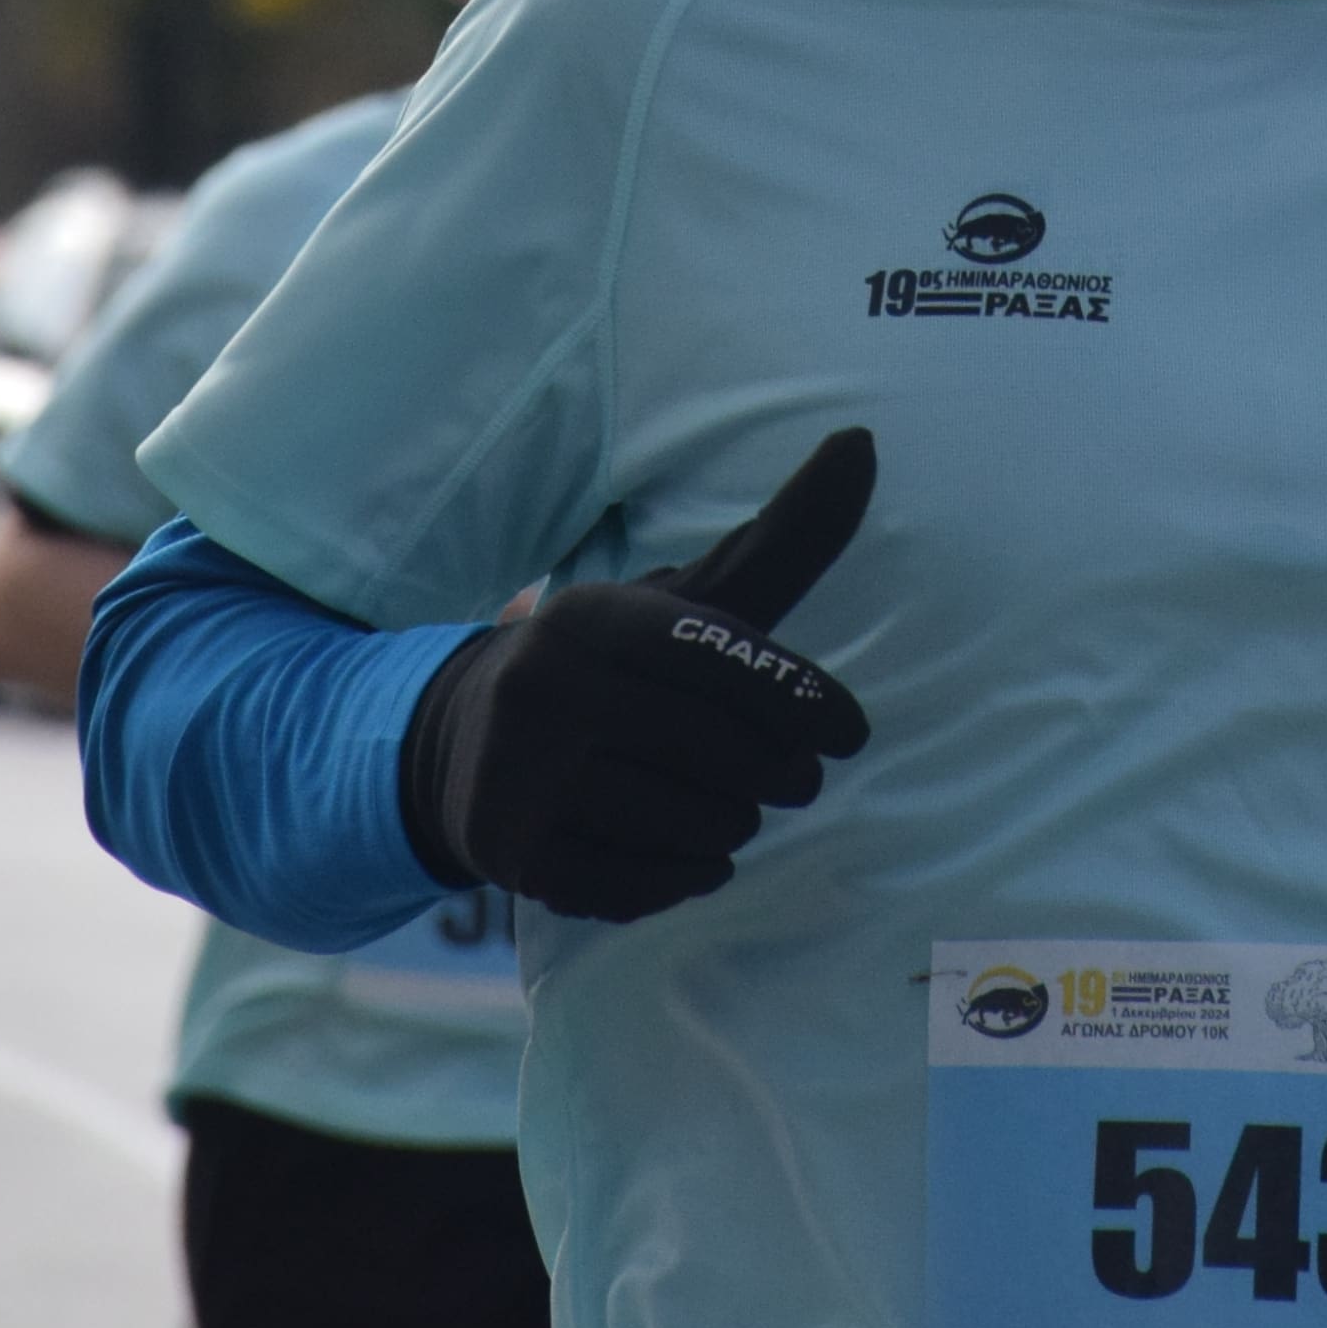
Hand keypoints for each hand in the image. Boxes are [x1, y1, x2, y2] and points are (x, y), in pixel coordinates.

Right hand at [402, 431, 876, 921]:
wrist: (463, 743)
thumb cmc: (613, 671)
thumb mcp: (686, 605)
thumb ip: (782, 539)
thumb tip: (863, 443)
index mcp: (593, 614)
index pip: (719, 657)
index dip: (800, 698)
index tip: (850, 734)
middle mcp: (547, 683)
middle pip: (716, 751)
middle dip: (780, 774)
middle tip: (796, 781)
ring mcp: (521, 771)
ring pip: (686, 821)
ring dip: (732, 826)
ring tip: (730, 811)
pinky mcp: (511, 849)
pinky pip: (638, 885)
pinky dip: (683, 876)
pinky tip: (691, 856)